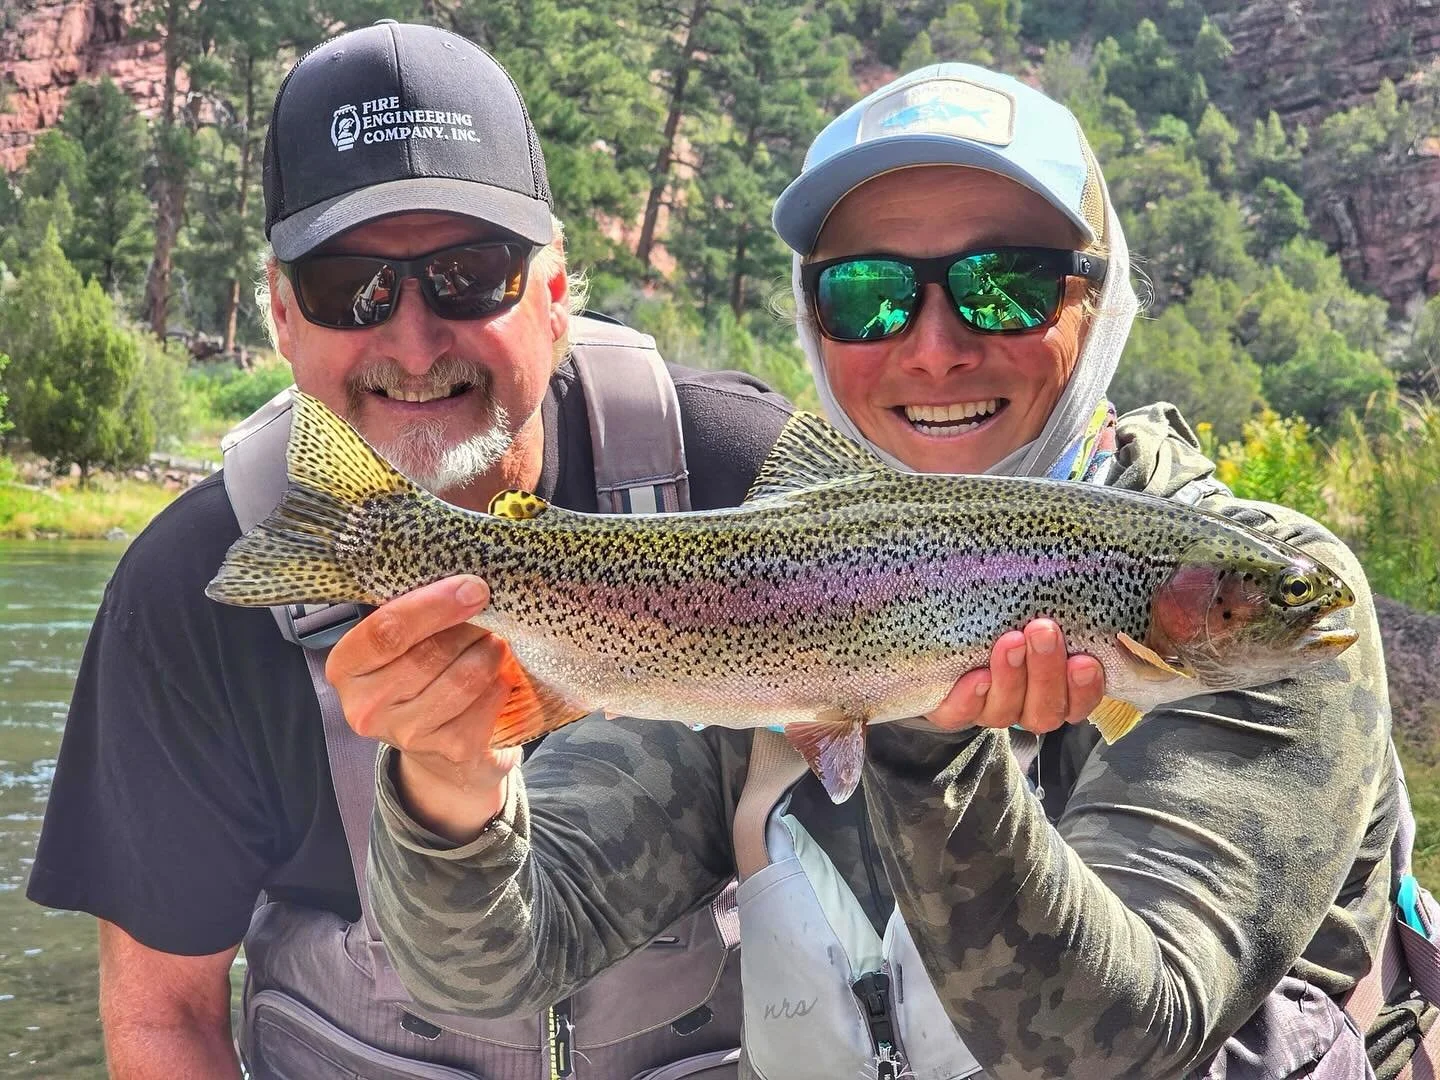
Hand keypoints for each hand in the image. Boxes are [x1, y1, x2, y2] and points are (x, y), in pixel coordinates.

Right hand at [326, 574, 522, 841]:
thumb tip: (463, 577)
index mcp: (346, 667)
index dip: (434, 605)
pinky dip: (501, 683)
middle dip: (469, 629)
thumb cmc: (422, 679)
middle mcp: (366, 707)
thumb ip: (414, 613)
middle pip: (430, 652)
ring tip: (492, 647)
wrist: (445, 756)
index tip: (473, 586)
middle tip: (488, 617)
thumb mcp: (402, 646)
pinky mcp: (448, 751)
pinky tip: (497, 680)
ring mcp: (406, 735)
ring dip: (489, 654)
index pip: (387, 629)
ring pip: (463, 677)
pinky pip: (487, 701)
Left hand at [926, 619, 1104, 734]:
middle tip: (1044, 631)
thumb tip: (1098, 571)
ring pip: (1007, 711)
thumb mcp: (1031, 610)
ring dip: (1011, 677)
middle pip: (1046, 708)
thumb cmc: (1005, 615)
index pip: (1081, 700)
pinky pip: (960, 713)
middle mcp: (1026, 705)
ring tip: (1011, 641)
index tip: (1085, 661)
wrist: (943, 640)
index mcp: (1057, 688)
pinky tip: (977, 677)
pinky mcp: (951, 709)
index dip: (1086, 688)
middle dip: (1047, 671)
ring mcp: (989, 709)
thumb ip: (1055, 605)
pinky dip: (970, 698)